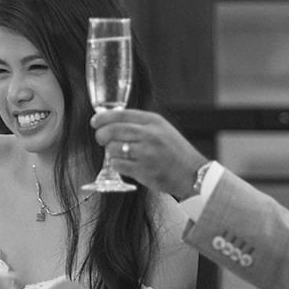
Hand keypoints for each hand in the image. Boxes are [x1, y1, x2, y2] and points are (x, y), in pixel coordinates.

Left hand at [91, 109, 207, 197]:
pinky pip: (118, 165)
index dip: (103, 118)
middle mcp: (149, 135)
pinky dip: (116, 165)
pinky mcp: (143, 170)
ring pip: (112, 149)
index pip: (121, 114)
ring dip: (110, 152)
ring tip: (117, 154)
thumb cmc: (175, 152)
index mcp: (153, 121)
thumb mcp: (162, 129)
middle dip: (101, 135)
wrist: (193, 174)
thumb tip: (112, 123)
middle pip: (112, 130)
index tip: (95, 122)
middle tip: (101, 139)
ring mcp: (146, 153)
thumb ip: (141, 124)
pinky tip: (123, 164)